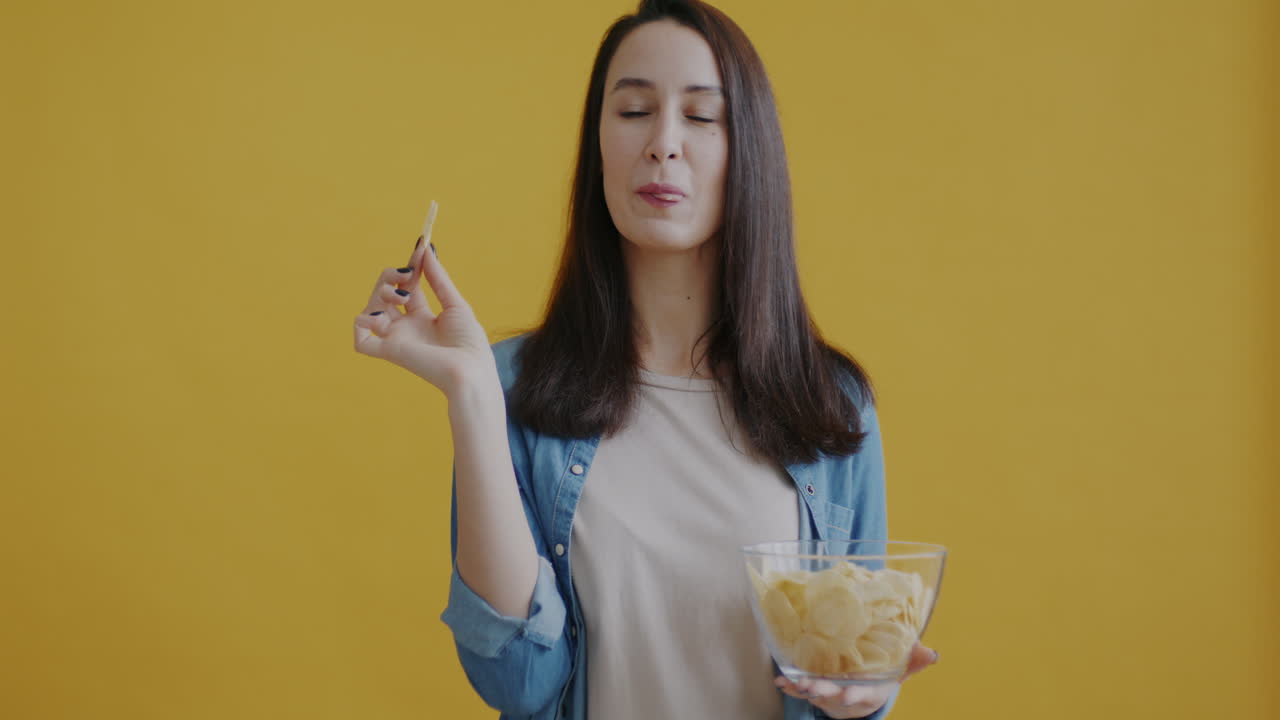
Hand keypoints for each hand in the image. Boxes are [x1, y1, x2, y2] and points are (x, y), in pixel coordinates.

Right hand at [353, 236, 494, 396]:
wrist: (470, 371)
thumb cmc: (468, 343)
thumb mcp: (454, 304)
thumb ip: (438, 278)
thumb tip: (426, 250)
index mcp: (422, 319)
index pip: (407, 286)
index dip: (410, 267)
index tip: (419, 248)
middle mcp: (405, 328)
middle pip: (383, 293)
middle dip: (390, 276)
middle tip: (408, 274)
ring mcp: (394, 339)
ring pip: (369, 308)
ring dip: (381, 293)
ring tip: (403, 297)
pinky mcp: (387, 351)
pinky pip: (360, 337)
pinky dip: (363, 321)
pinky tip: (384, 316)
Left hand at [774, 643, 938, 718]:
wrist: (860, 696)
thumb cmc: (880, 678)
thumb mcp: (898, 670)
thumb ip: (913, 661)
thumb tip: (933, 653)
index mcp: (868, 690)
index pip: (863, 694)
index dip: (856, 694)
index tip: (849, 693)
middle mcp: (847, 696)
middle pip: (834, 695)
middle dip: (823, 691)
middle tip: (811, 686)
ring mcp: (830, 695)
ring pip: (816, 694)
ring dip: (804, 688)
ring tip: (792, 682)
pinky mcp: (816, 691)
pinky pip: (800, 690)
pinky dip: (790, 687)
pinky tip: (780, 681)